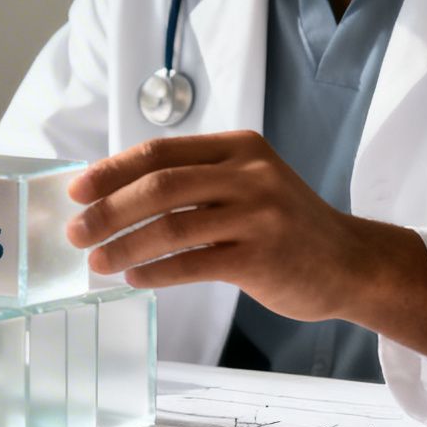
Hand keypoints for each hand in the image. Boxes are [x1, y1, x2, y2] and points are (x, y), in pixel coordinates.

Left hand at [65, 130, 426, 362]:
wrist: (352, 263)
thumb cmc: (285, 225)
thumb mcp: (247, 183)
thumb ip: (194, 180)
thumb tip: (113, 194)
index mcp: (238, 148)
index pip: (159, 152)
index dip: (111, 171)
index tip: (76, 191)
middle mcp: (250, 174)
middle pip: (159, 186)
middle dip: (108, 210)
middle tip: (75, 232)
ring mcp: (260, 215)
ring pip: (172, 226)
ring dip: (124, 246)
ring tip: (97, 261)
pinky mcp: (263, 258)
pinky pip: (194, 263)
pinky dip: (157, 272)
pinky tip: (135, 278)